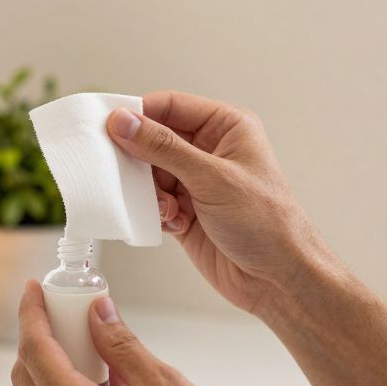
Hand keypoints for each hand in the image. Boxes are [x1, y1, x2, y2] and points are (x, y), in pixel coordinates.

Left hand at [11, 281, 288, 385]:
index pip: (34, 352)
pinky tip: (105, 385)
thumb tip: (97, 312)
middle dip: (39, 340)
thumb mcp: (165, 384)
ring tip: (92, 348)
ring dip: (53, 370)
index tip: (34, 291)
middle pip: (26, 378)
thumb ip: (122, 344)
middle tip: (65, 314)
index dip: (31, 314)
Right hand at [108, 90, 329, 317]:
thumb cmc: (266, 223)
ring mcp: (196, 181)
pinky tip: (175, 223)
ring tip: (166, 208)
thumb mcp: (212, 178)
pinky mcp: (185, 211)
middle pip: (154, 139)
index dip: (139, 114)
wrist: (278, 279)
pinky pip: (153, 201)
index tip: (108, 126)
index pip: (170, 106)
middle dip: (139, 158)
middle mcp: (210, 150)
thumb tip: (124, 121)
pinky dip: (156, 212)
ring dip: (149, 191)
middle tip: (124, 172)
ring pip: (149, 173)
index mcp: (226, 127)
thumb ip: (164, 148)